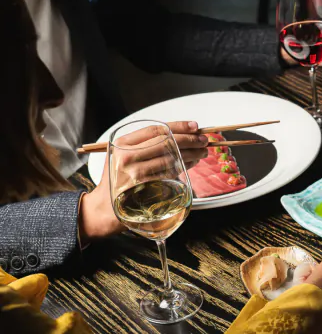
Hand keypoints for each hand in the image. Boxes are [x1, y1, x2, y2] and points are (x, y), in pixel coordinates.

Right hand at [78, 121, 208, 242]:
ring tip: (202, 152)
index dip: (178, 126)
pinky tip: (191, 164)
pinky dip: (184, 167)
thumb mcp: (126, 156)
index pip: (155, 129)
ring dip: (191, 154)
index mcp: (122, 143)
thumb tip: (183, 133)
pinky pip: (170, 174)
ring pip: (171, 158)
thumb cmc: (121, 179)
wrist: (105, 207)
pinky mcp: (143, 188)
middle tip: (204, 140)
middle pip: (166, 142)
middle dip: (190, 140)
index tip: (195, 126)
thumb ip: (146, 144)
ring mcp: (134, 173)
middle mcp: (126, 156)